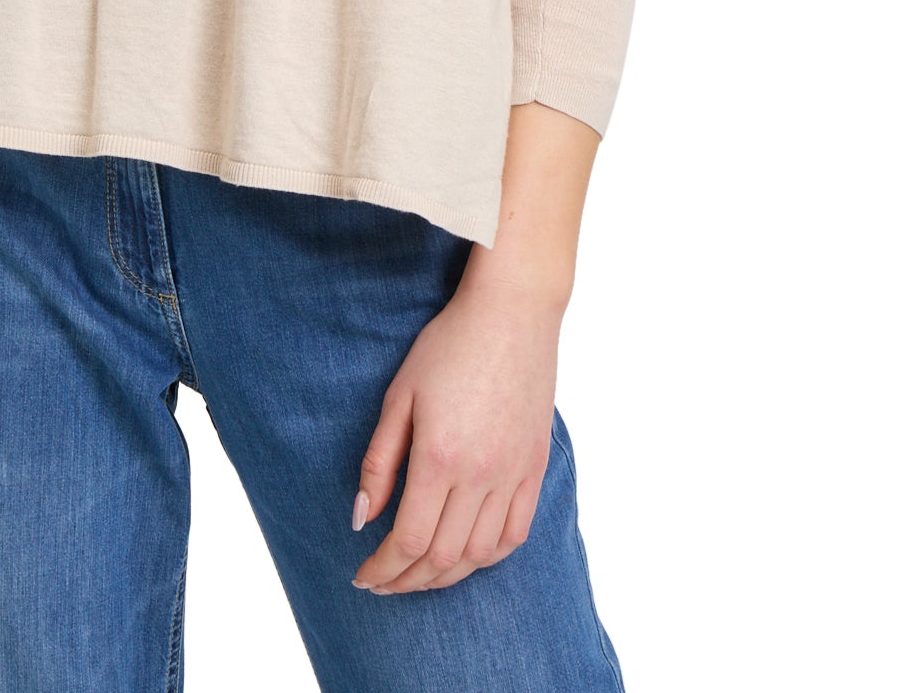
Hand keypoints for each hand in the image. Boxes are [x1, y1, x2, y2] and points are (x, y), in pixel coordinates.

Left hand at [350, 271, 565, 592]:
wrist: (511, 313)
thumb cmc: (448, 345)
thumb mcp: (399, 396)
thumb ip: (379, 461)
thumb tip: (361, 519)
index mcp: (440, 457)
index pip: (408, 540)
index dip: (383, 568)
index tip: (363, 576)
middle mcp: (480, 474)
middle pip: (442, 556)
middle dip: (408, 580)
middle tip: (384, 583)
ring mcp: (514, 473)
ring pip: (480, 553)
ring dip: (446, 575)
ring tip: (420, 574)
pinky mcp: (535, 467)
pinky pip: (516, 533)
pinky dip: (489, 556)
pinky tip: (467, 554)